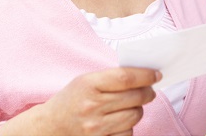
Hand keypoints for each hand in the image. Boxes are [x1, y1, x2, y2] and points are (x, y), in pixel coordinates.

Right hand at [0, 67, 160, 135]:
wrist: (49, 128)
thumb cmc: (71, 100)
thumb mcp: (85, 81)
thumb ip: (111, 77)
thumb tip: (144, 75)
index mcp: (88, 85)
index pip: (126, 77)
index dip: (146, 75)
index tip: (156, 74)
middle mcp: (92, 106)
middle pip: (135, 97)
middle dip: (147, 92)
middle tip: (149, 90)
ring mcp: (96, 128)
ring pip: (135, 116)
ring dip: (138, 109)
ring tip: (132, 105)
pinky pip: (128, 133)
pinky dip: (128, 126)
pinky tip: (120, 121)